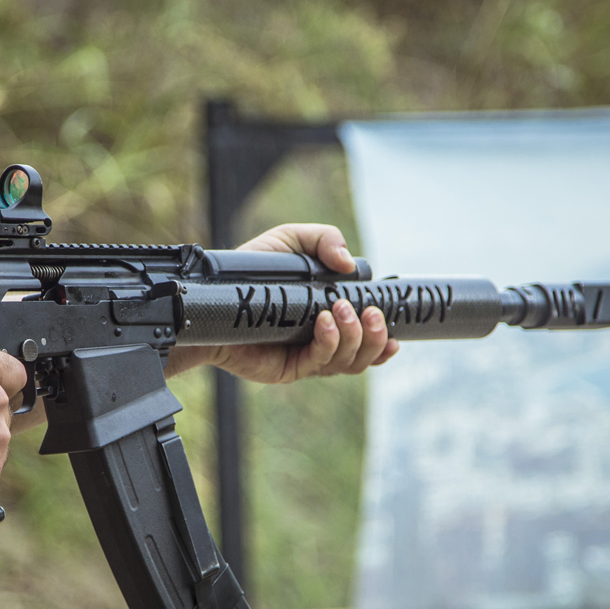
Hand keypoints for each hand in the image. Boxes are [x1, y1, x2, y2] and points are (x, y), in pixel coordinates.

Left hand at [166, 223, 398, 382]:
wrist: (213, 297)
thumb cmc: (252, 271)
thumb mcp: (291, 242)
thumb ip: (324, 239)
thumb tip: (348, 265)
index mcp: (331, 320)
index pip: (367, 339)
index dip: (385, 340)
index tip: (396, 329)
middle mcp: (321, 343)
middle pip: (363, 356)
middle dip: (374, 336)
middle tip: (367, 312)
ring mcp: (306, 358)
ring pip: (347, 363)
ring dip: (354, 337)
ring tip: (341, 311)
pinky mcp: (288, 368)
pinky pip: (319, 363)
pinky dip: (328, 343)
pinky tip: (324, 322)